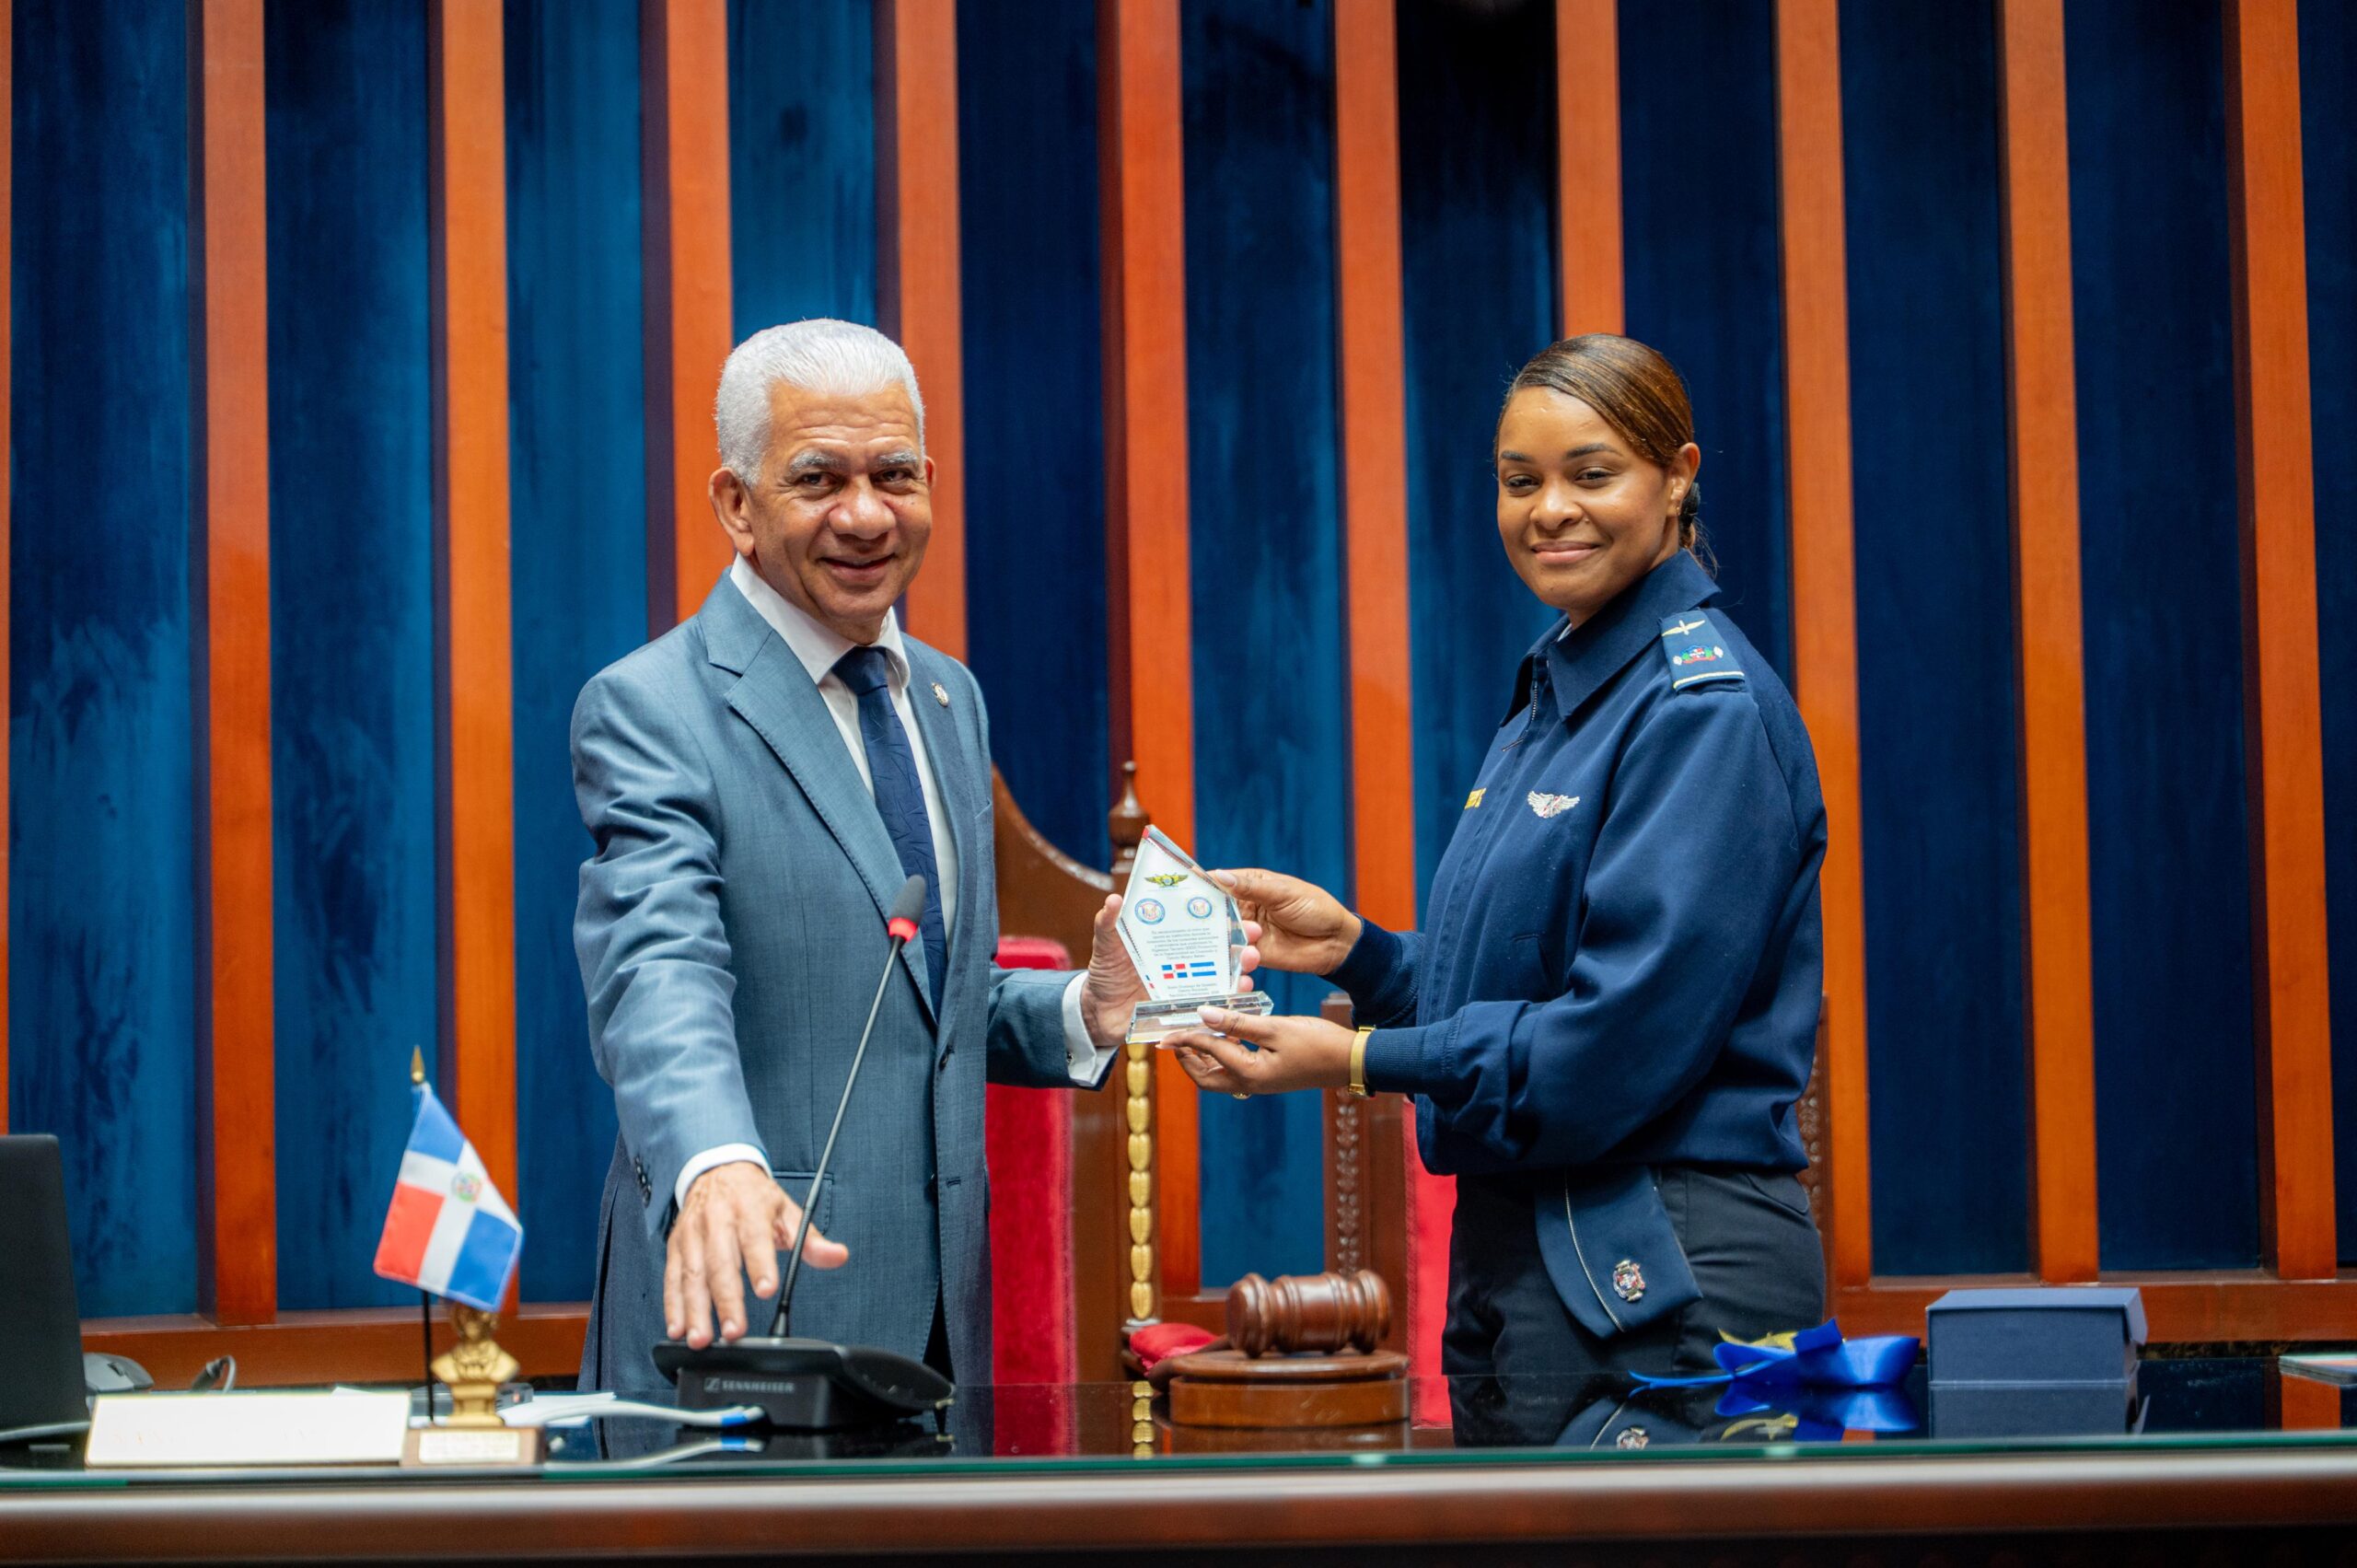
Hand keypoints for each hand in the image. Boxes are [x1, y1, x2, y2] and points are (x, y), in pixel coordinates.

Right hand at [665, 1162, 847, 1347]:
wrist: (717, 1170)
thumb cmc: (754, 1198)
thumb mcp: (787, 1211)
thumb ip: (811, 1240)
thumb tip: (837, 1256)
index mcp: (749, 1209)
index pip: (755, 1238)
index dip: (761, 1264)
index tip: (767, 1290)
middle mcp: (717, 1221)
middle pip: (720, 1263)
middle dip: (726, 1300)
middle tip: (735, 1331)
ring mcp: (693, 1235)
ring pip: (692, 1275)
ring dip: (695, 1310)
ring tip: (702, 1339)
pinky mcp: (675, 1246)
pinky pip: (672, 1278)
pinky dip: (673, 1306)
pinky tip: (678, 1329)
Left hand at [1079, 893, 1261, 1053]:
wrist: (1098, 1012)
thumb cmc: (1106, 973)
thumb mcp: (1106, 945)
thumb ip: (1109, 924)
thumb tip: (1114, 899)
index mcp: (1171, 942)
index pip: (1202, 926)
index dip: (1222, 917)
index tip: (1239, 910)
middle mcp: (1185, 963)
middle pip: (1220, 951)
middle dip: (1240, 944)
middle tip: (1253, 937)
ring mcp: (1188, 988)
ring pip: (1222, 978)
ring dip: (1239, 971)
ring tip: (1248, 966)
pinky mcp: (1185, 1011)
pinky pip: (1210, 1007)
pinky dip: (1226, 1002)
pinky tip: (1237, 995)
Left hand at [1164, 1006, 1354, 1096]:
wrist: (1349, 1061)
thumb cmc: (1317, 1043)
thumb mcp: (1275, 1028)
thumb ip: (1237, 1022)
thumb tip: (1204, 1014)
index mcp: (1248, 1074)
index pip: (1207, 1052)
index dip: (1186, 1038)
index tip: (1167, 1029)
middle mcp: (1249, 1084)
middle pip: (1205, 1078)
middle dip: (1186, 1059)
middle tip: (1174, 1040)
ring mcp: (1259, 1082)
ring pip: (1218, 1076)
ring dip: (1202, 1058)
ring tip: (1193, 1036)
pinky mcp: (1267, 1076)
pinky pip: (1234, 1070)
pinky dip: (1221, 1055)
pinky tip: (1224, 1036)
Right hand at [1210, 868, 1360, 976]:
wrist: (1337, 943)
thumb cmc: (1315, 908)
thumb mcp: (1284, 893)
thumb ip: (1251, 888)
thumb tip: (1219, 876)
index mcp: (1250, 885)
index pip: (1219, 883)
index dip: (1200, 886)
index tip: (1180, 891)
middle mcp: (1244, 908)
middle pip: (1214, 912)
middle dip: (1206, 918)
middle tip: (1195, 924)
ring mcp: (1247, 932)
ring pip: (1223, 936)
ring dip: (1231, 939)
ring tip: (1253, 938)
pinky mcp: (1254, 955)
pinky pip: (1237, 957)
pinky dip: (1238, 960)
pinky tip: (1250, 959)